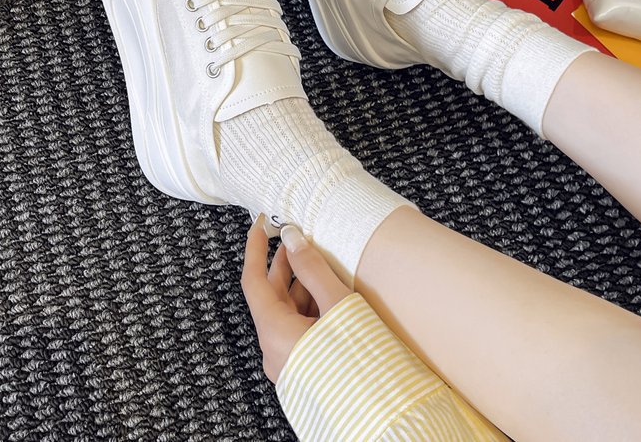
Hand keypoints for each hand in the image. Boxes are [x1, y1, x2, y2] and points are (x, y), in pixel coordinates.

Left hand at [241, 216, 351, 382]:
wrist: (387, 417)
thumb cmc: (361, 362)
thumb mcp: (338, 305)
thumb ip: (313, 269)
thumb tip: (293, 239)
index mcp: (274, 334)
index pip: (253, 281)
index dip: (255, 249)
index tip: (261, 224)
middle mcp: (275, 351)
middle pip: (270, 297)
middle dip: (283, 265)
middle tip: (297, 239)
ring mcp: (290, 363)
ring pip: (286, 314)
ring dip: (299, 285)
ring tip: (319, 263)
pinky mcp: (306, 370)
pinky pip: (298, 330)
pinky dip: (308, 306)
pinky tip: (327, 293)